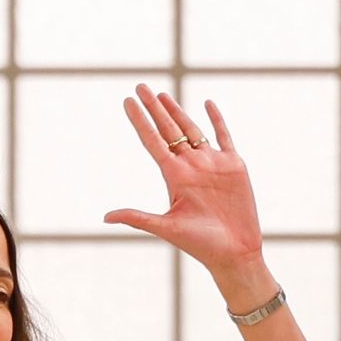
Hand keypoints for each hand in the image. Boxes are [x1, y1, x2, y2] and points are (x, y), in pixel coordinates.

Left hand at [102, 85, 269, 284]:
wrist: (235, 253)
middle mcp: (190, 167)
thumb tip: (106, 217)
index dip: (140, 121)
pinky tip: (207, 104)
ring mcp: (212, 164)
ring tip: (162, 95)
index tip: (127, 102)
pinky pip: (224, 136)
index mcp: (174, 177)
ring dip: (178, 112)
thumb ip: (138, 218)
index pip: (152, 141)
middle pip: (169, 130)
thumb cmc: (201, 245)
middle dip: (155, 109)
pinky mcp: (233, 166)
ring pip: (192, 130)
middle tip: (140, 87)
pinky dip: (217, 120)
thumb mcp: (167, 228)